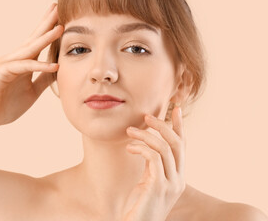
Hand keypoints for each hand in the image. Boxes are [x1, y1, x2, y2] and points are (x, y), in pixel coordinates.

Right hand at [0, 3, 62, 126]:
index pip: (38, 42)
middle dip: (46, 23)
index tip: (62, 18)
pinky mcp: (3, 72)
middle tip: (57, 7)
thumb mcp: (33, 90)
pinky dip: (39, 66)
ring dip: (45, 38)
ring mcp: (8, 63)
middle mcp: (16, 59)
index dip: (49, 30)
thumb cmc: (6, 104)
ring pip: (30, 49)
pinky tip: (54, 65)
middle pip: (34, 38)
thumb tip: (58, 70)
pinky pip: (25, 67)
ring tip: (60, 28)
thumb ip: (43, 79)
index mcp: (23, 62)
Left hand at [121, 106, 185, 220]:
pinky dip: (141, 148)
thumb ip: (152, 165)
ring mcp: (171, 183)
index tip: (177, 109)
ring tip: (130, 132)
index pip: (183, 146)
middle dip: (162, 125)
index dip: (180, 127)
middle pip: (177, 143)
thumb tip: (146, 146)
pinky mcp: (159, 186)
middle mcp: (179, 179)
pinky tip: (130, 148)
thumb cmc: (140, 205)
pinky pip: (153, 158)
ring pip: (165, 148)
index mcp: (178, 176)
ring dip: (146, 135)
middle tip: (146, 116)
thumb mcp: (149, 181)